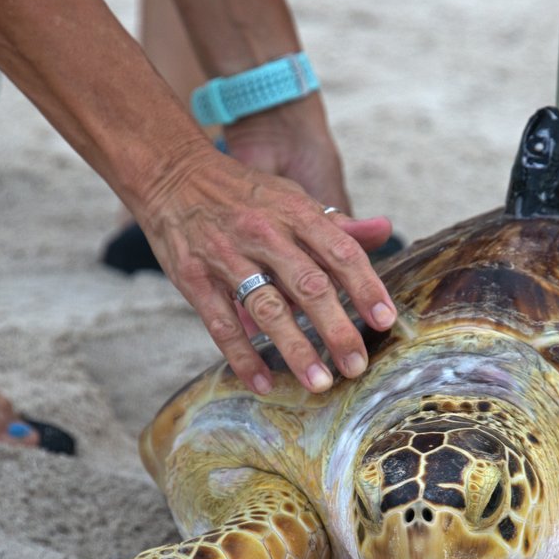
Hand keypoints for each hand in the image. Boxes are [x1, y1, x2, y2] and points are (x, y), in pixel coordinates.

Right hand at [137, 135, 395, 395]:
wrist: (171, 174)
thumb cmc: (244, 194)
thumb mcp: (291, 197)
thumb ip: (337, 223)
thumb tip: (385, 230)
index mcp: (295, 213)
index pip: (341, 252)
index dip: (366, 288)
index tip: (386, 321)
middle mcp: (264, 234)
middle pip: (309, 286)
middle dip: (336, 329)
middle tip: (357, 365)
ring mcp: (227, 257)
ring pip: (268, 309)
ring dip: (296, 350)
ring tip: (320, 383)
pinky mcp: (194, 279)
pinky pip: (222, 324)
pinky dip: (243, 357)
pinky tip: (264, 384)